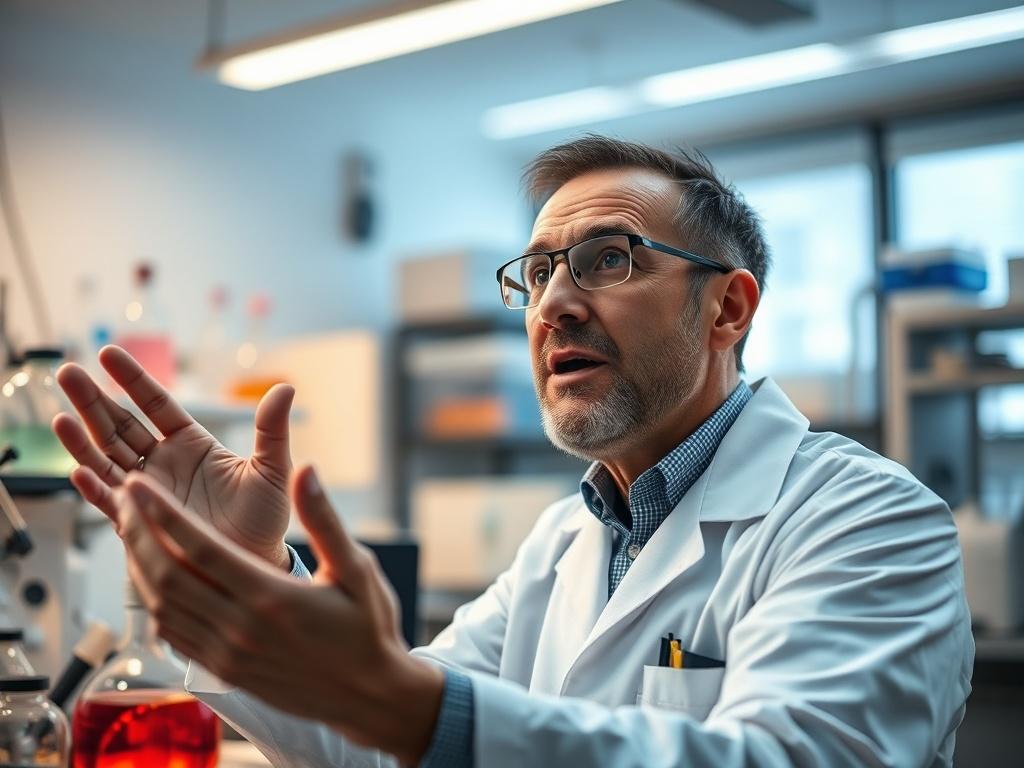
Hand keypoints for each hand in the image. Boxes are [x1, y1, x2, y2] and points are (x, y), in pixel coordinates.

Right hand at [52, 345, 293, 568]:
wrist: (255, 564)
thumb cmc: (265, 517)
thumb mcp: (272, 469)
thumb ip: (272, 429)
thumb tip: (286, 388)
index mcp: (191, 443)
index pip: (156, 404)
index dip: (132, 379)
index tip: (108, 354)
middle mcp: (164, 463)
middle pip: (121, 425)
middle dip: (93, 400)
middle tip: (67, 373)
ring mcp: (148, 492)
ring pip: (106, 458)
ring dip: (82, 439)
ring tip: (60, 418)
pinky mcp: (141, 522)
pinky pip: (110, 502)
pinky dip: (93, 487)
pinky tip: (78, 472)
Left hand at [115, 466, 444, 764]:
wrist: (369, 695)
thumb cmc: (367, 627)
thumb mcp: (357, 568)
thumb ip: (324, 520)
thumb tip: (306, 470)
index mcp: (271, 597)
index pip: (200, 549)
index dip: (163, 514)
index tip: (139, 485)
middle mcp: (242, 628)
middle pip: (168, 575)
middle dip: (139, 532)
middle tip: (124, 498)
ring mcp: (228, 654)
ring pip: (163, 605)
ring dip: (139, 565)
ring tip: (131, 530)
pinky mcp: (224, 671)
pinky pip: (173, 633)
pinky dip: (154, 601)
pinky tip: (154, 576)